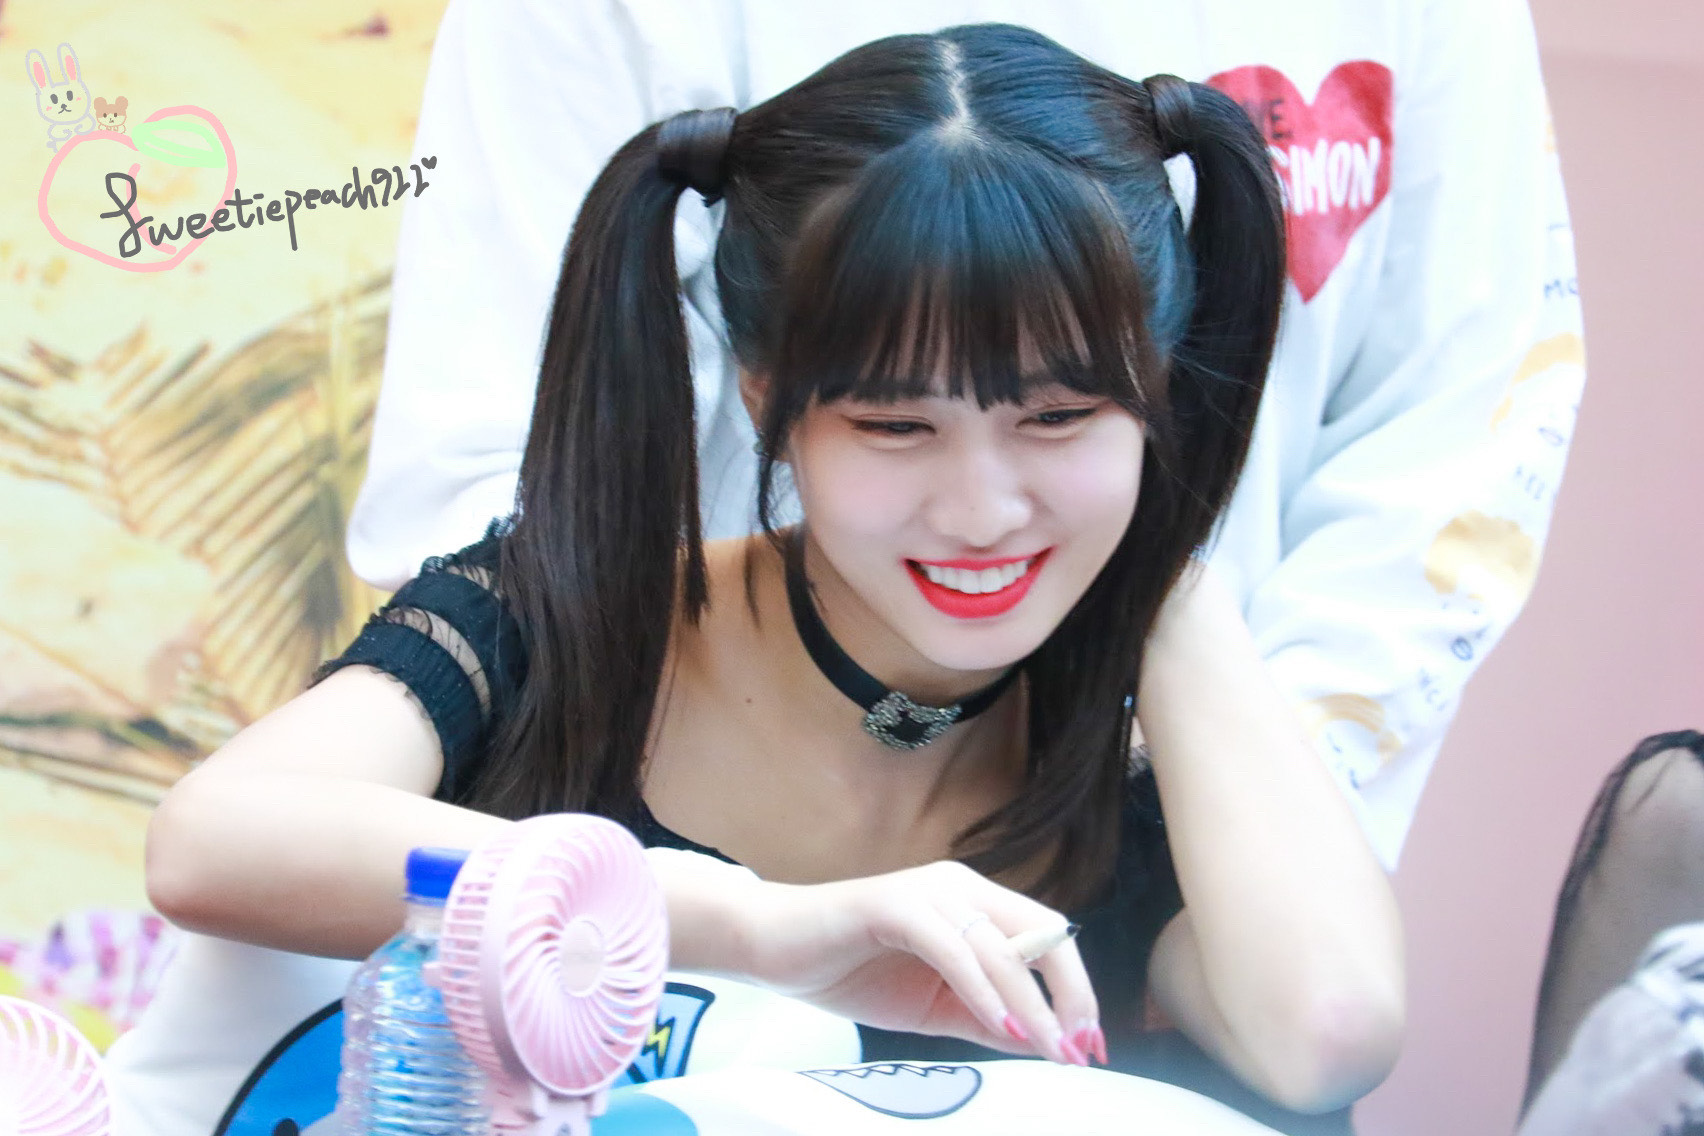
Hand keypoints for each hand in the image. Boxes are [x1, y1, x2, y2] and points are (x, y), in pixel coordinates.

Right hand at [737, 860, 1102, 1065]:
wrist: (772, 947)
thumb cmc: (850, 969)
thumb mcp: (934, 1007)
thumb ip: (987, 1018)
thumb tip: (1044, 1042)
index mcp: (975, 903)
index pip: (1047, 938)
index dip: (1076, 989)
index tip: (1088, 1043)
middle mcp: (960, 886)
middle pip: (1040, 933)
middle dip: (1069, 995)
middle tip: (1079, 1049)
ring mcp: (929, 891)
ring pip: (1000, 945)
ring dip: (1031, 1002)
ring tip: (1050, 1048)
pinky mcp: (896, 904)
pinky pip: (954, 947)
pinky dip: (982, 988)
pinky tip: (1000, 1025)